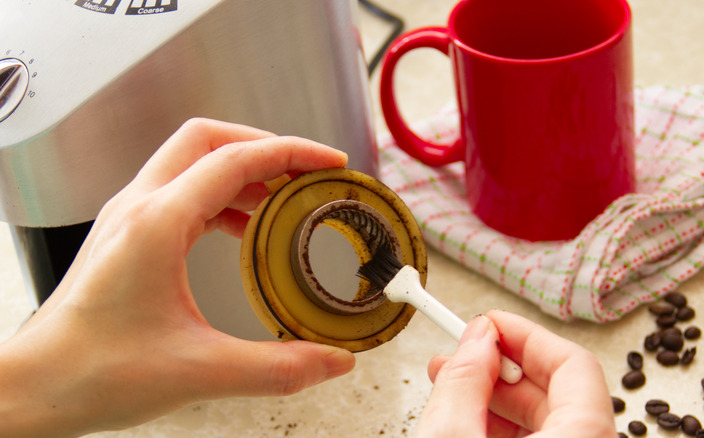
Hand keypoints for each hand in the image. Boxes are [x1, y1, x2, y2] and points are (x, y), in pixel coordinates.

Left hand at [0, 119, 355, 437]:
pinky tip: (244, 228)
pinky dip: (222, 197)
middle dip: (265, 146)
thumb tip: (334, 361)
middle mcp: (139, 207)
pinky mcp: (127, 235)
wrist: (33, 387)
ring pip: (192, 161)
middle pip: (209, 139)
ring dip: (242, 170)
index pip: (235, 159)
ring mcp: (129, 217)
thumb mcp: (199, 371)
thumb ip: (277, 368)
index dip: (292, 153)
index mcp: (157, 224)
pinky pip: (182, 192)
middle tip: (306, 171)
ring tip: (283, 200)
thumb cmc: (91, 372)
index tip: (329, 163)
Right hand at [416, 310, 614, 437]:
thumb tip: (477, 340)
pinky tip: (469, 420)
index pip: (574, 364)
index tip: (490, 323)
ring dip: (501, 398)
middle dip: (505, 367)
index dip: (526, 335)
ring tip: (454, 388)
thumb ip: (465, 381)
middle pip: (562, 392)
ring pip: (550, 421)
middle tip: (463, 354)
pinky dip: (506, 429)